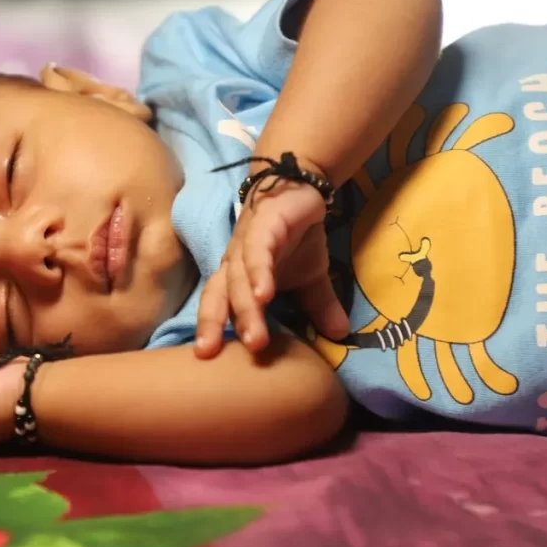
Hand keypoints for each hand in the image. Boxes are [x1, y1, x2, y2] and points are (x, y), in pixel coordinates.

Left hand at [195, 178, 348, 357]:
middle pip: (217, 295)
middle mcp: (235, 262)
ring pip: (237, 279)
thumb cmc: (295, 234)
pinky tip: (265, 295)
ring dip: (244, 308)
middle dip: (212, 323)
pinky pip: (257, 253)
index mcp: (238, 276)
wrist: (299, 188)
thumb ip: (319, 306)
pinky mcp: (263, 225)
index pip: (218, 305)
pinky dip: (259, 273)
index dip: (210, 328)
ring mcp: (246, 243)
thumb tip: (341, 335)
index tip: (206, 358)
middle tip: (210, 353)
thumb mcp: (311, 276)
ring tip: (254, 339)